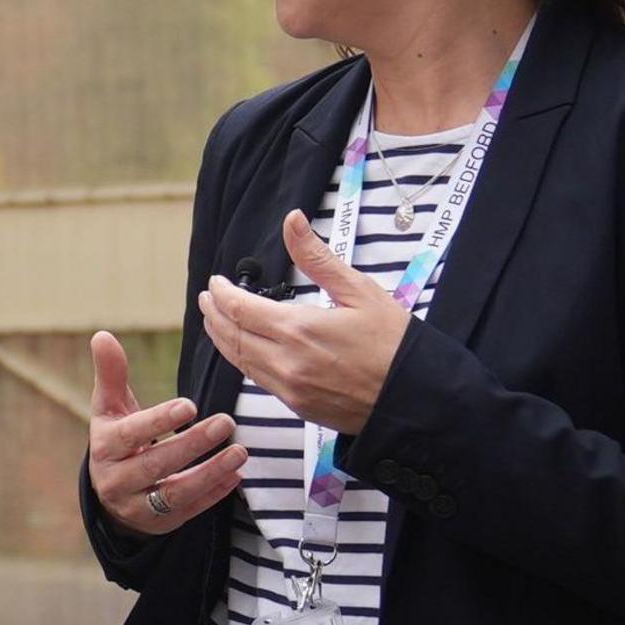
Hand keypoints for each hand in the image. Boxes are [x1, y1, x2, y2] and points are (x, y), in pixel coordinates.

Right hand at [87, 331, 242, 536]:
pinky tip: (236, 475)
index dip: (159, 421)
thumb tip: (102, 335)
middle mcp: (116, 479)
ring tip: (240, 452)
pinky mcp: (159, 522)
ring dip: (210, 472)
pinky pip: (189, 510)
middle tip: (226, 422)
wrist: (111, 492)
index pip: (130, 435)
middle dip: (192, 445)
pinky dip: (214, 493)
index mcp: (105, 446)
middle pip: (155, 464)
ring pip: (175, 492)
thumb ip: (111, 374)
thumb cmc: (118, 439)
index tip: (189, 406)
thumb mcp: (111, 409)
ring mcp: (138, 505)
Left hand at [197, 211, 408, 435]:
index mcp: (299, 329)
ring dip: (222, 337)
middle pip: (232, 335)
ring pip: (239, 359)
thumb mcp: (359, 291)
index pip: (241, 308)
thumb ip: (317, 257)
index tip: (216, 282)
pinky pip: (256, 379)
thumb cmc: (395, 343)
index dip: (222, 293)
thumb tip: (291, 220)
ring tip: (215, 319)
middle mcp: (286, 361)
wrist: (416, 398)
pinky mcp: (296, 404)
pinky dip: (241, 358)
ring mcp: (288, 387)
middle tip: (208, 298)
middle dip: (215, 314)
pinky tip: (242, 348)